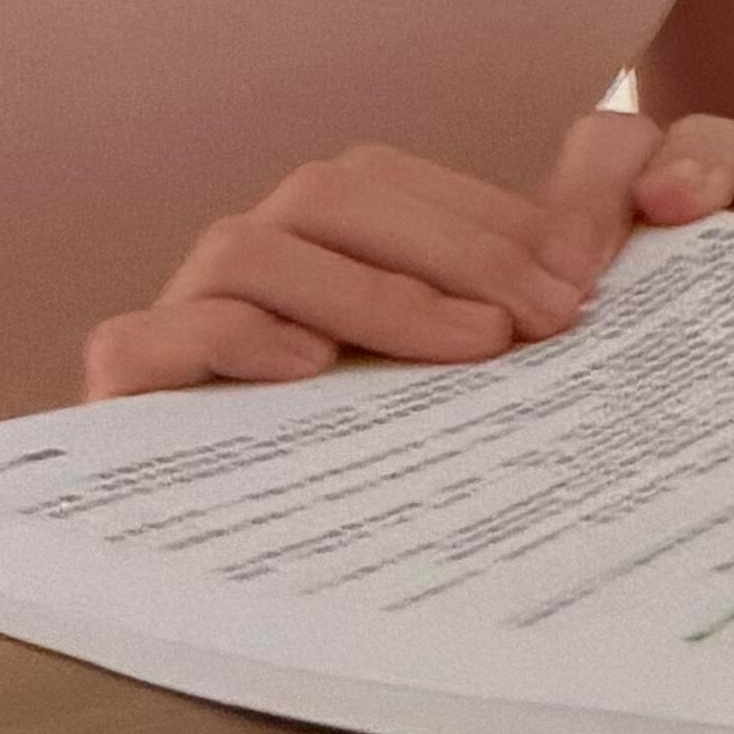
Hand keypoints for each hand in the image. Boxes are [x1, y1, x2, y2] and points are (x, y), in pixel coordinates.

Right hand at [80, 110, 733, 396]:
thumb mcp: (438, 370)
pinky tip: (309, 369)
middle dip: (453, 247)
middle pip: (334, 193)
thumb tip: (607, 284)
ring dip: (369, 288)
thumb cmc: (357, 446)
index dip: (490, 218)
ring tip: (462, 346)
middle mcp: (246, 251)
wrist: (224, 549)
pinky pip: (150, 335)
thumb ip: (495, 314)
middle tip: (544, 318)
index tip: (581, 283)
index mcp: (315, 230)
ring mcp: (178, 307)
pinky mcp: (126, 380)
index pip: (396, 183)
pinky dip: (230, 338)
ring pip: (252, 247)